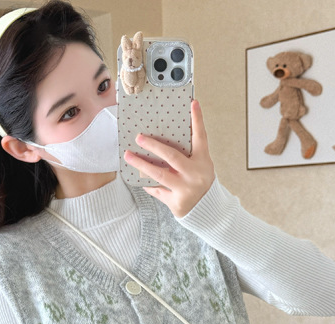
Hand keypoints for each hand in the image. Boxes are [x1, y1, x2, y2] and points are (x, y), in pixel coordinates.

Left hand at [123, 99, 215, 218]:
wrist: (206, 209)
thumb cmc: (199, 181)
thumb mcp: (200, 166)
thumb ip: (187, 154)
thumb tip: (162, 139)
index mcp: (202, 161)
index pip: (201, 137)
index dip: (197, 120)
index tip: (193, 103)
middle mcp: (194, 174)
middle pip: (172, 156)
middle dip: (154, 146)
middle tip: (139, 137)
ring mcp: (185, 189)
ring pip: (159, 175)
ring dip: (141, 164)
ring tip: (128, 155)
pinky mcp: (176, 202)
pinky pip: (157, 190)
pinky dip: (147, 184)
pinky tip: (138, 177)